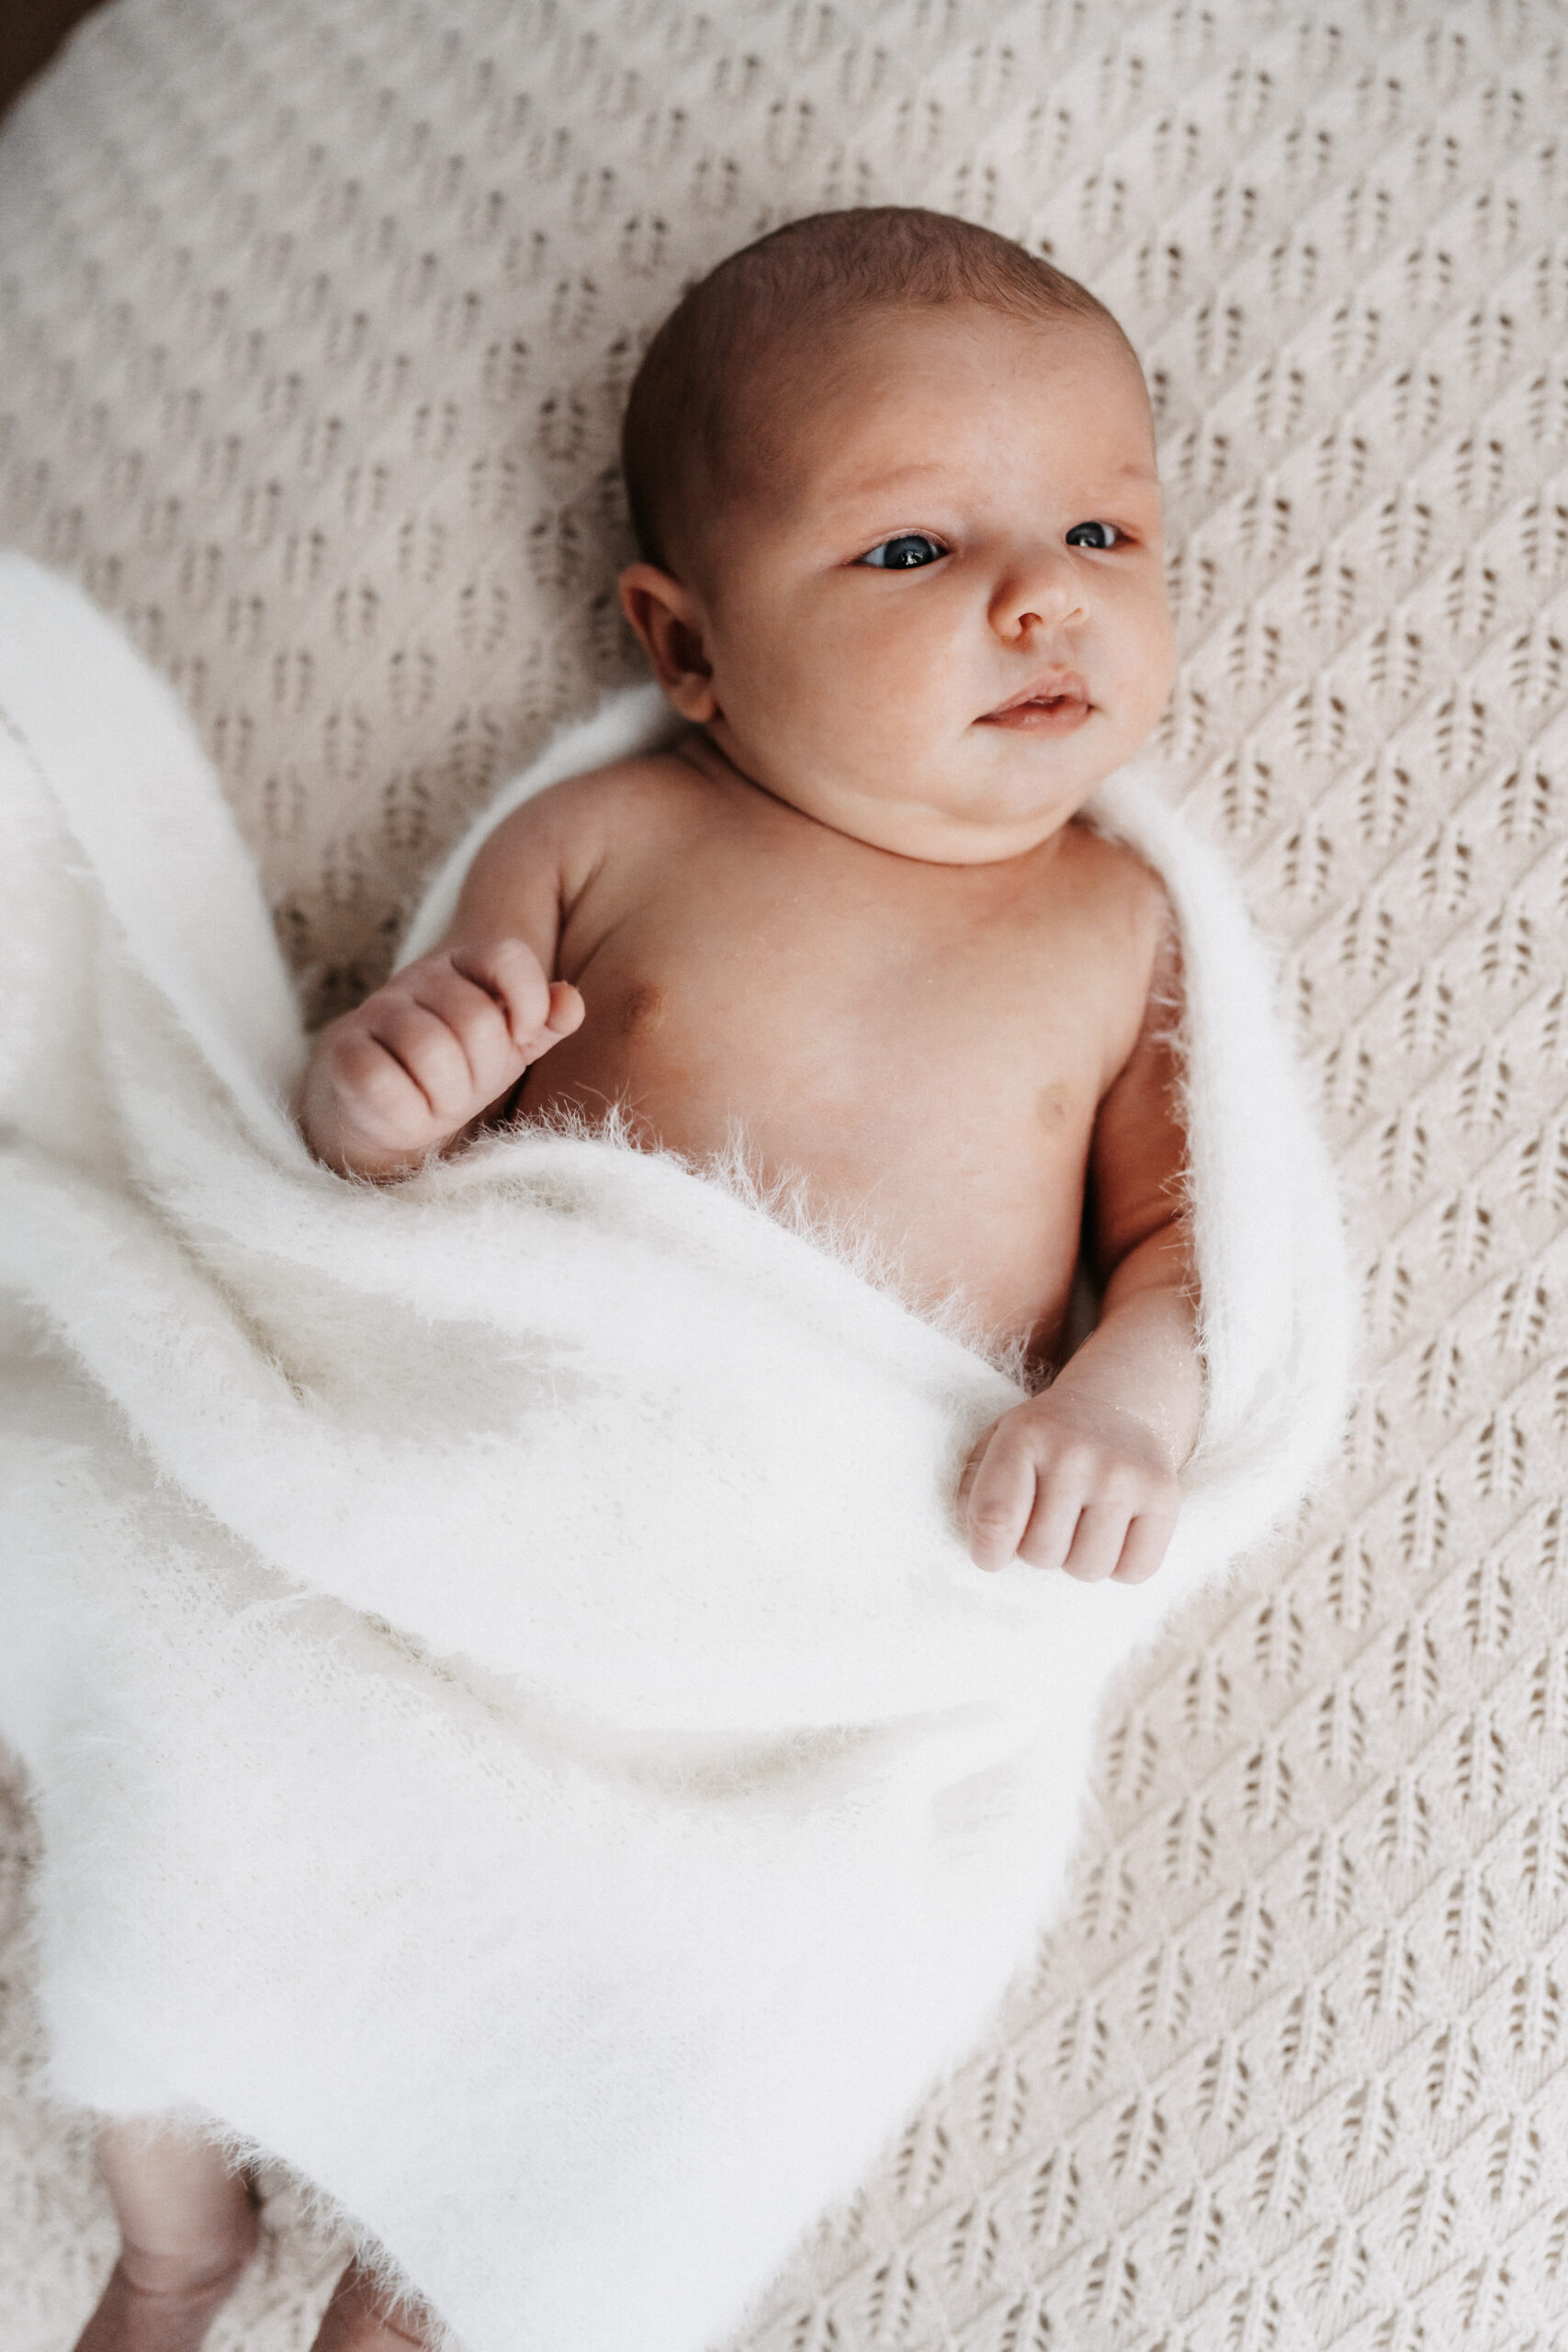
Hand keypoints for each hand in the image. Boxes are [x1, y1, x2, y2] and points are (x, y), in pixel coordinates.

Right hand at [301, 938, 583, 1175]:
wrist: (380, 1108)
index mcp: (464, 967)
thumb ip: (545, 1021)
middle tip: (467, 1086)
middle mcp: (418, 979)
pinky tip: (406, 1110)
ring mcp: (375, 1011)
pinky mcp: (342, 1051)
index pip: (507, 957)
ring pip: (431, 1052)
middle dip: (483, 1070)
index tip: (522, 1038)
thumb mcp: (509, 1047)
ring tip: (437, 1100)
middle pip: (475, 1019)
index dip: (527, 1002)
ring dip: (446, 1096)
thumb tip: (570, 1001)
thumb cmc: (456, 1071)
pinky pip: (386, 1083)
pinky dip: (408, 1112)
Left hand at [959, 1387, 1180, 1581]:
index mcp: (1024, 1435)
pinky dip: (1120, 1567)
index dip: (988, 1552)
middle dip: (1037, 1551)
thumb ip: (975, 1492)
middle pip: (1041, 1553)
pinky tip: (1113, 1534)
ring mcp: (1123, 1473)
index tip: (994, 1552)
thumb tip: (983, 1542)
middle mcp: (1075, 1452)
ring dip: (1077, 1561)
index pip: (994, 1519)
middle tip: (1047, 1523)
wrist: (1117, 1404)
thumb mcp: (997, 1444)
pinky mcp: (1164, 1495)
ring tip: (1078, 1528)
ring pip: (1087, 1569)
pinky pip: (1134, 1571)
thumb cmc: (1045, 1440)